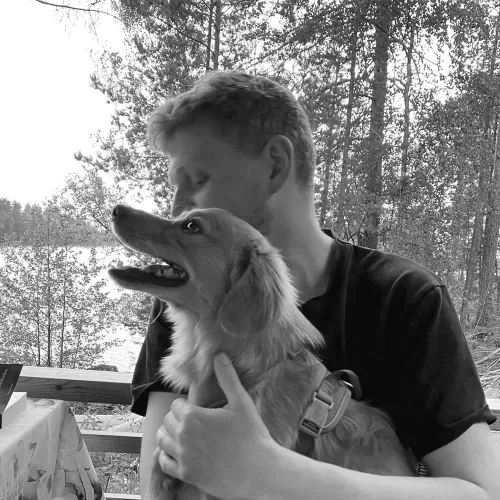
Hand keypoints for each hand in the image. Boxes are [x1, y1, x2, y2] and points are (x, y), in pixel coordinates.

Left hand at [156, 352, 277, 498]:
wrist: (258, 471)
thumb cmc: (251, 435)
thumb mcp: (241, 402)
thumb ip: (227, 377)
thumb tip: (219, 355)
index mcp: (193, 416)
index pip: (176, 405)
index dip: (186, 405)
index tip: (197, 409)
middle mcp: (183, 436)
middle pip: (168, 421)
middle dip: (177, 418)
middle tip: (192, 420)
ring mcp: (183, 457)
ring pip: (163, 440)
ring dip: (169, 434)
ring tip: (183, 434)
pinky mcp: (186, 474)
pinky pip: (165, 463)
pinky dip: (167, 456)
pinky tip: (178, 453)